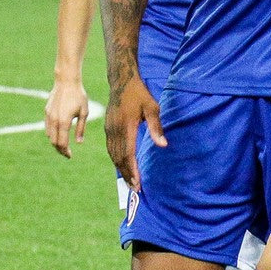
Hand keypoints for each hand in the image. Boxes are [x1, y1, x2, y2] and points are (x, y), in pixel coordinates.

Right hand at [44, 78, 88, 157]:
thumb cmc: (79, 96)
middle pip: (54, 142)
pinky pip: (47, 127)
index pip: (62, 143)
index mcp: (64, 122)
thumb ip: (81, 128)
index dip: (65, 152)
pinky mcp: (46, 112)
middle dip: (60, 149)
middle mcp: (54, 121)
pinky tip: (59, 134)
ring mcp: (48, 116)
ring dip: (55, 142)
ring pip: (49, 135)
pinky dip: (52, 134)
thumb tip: (78, 142)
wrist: (66, 81)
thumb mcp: (84, 112)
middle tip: (67, 153)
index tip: (70, 156)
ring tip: (64, 145)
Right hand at [104, 75, 165, 190]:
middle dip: (127, 174)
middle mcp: (114, 130)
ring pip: (113, 155)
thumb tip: (163, 145)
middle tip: (135, 188)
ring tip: (130, 181)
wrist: (121, 82)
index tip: (138, 182)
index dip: (132, 170)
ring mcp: (109, 130)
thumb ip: (156, 127)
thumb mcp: (152, 107)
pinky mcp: (107, 128)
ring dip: (121, 169)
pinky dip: (116, 160)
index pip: (128, 153)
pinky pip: (110, 148)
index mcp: (125, 126)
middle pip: (119, 158)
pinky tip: (122, 166)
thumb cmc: (140, 94)